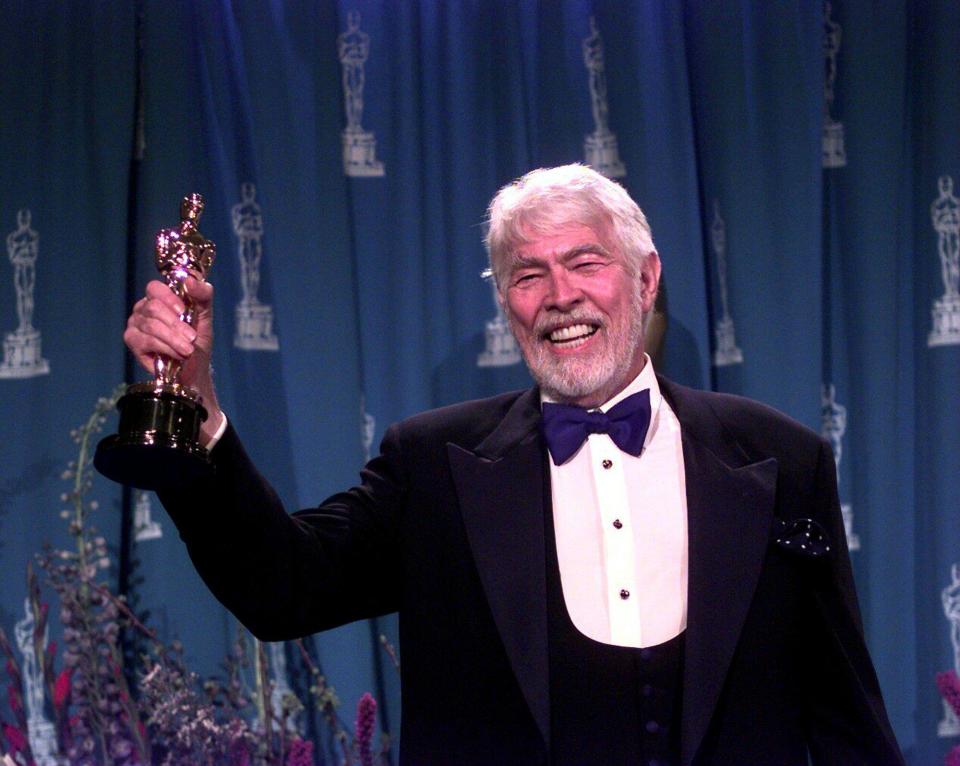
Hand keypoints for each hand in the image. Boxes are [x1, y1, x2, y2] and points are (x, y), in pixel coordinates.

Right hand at [124, 277, 222, 442]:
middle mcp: (143, 309)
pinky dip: (166, 348)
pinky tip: (178, 355)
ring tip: (188, 350)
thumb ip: (202, 295)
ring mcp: (135, 324)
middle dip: (176, 325)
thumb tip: (190, 281)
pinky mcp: (132, 341)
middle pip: (153, 307)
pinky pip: (146, 341)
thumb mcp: (205, 315)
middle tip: (192, 338)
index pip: (155, 288)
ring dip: (174, 339)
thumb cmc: (197, 340)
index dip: (170, 299)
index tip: (184, 312)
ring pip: (151, 325)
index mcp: (159, 298)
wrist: (195, 368)